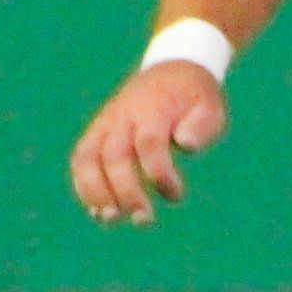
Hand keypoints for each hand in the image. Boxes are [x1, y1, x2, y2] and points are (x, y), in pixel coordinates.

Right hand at [70, 59, 228, 226]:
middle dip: (126, 193)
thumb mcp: (210, 106)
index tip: (176, 195)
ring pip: (87, 158)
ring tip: (110, 219)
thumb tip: (186, 144)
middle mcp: (123, 116)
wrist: (171, 71)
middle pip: (114, 156)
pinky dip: (83, 187)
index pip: (149, 143)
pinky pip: (80, 160)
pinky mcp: (96, 133)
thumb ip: (201, 125)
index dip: (159, 173)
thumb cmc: (194, 99)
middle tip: (145, 220)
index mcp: (153, 109)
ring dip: (94, 193)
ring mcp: (105, 124)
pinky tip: (99, 212)